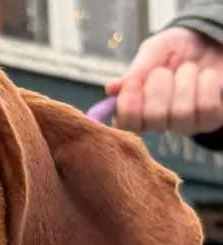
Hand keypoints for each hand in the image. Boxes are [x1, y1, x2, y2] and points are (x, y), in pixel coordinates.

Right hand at [106, 26, 222, 134]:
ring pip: (181, 113)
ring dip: (185, 81)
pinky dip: (207, 84)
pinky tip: (206, 77)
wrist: (211, 42)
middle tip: (165, 70)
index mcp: (137, 109)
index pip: (124, 123)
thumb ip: (136, 69)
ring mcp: (185, 124)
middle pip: (154, 118)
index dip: (127, 104)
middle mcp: (159, 122)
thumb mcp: (154, 49)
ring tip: (188, 69)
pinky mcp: (211, 119)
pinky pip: (207, 108)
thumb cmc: (178, 49)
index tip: (132, 82)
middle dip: (160, 85)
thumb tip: (111, 88)